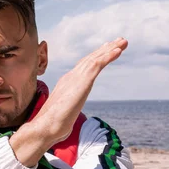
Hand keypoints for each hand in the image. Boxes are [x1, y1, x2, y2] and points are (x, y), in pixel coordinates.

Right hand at [11, 38, 127, 166]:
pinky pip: (97, 64)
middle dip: (104, 50)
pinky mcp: (82, 82)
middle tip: (118, 42)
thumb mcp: (63, 116)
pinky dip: (108, 56)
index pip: (82, 67)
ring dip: (110, 49)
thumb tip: (63, 123)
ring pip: (95, 59)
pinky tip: (118, 50)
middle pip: (90, 59)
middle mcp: (71, 78)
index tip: (105, 51)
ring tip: (123, 42)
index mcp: (66, 84)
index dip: (94, 58)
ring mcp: (76, 78)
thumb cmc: (52, 125)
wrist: (45, 126)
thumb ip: (65, 114)